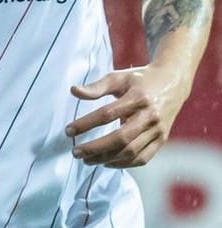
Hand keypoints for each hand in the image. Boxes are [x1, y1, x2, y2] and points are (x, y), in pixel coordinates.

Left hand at [67, 66, 183, 167]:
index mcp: (139, 98)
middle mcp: (150, 116)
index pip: (107, 114)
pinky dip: (124, 163)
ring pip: (132, 151)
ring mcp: (158, 130)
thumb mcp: (118, 78)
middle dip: (96, 148)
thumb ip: (96, 87)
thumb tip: (73, 91)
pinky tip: (106, 162)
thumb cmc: (140, 80)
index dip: (86, 124)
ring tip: (87, 159)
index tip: (68, 131)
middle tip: (76, 152)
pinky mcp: (162, 140)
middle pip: (121, 138)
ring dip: (107, 159)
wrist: (172, 83)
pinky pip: (143, 158)